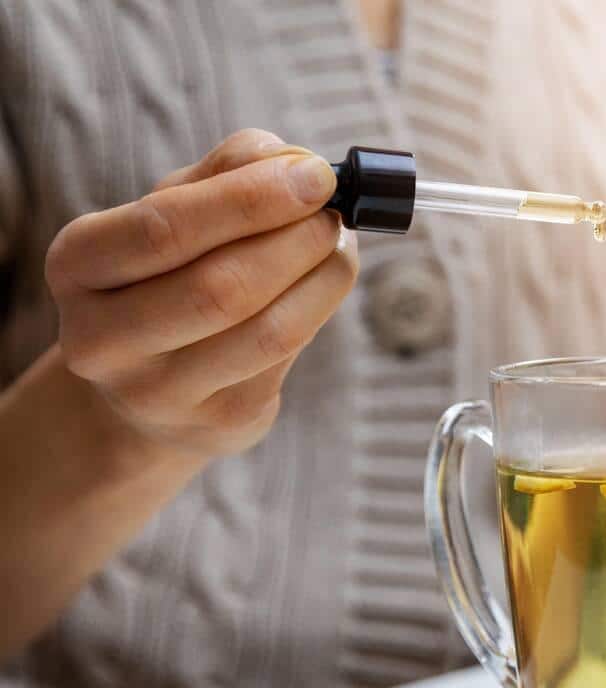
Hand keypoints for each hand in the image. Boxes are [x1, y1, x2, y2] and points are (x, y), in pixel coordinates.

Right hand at [46, 128, 358, 457]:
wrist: (155, 381)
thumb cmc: (169, 273)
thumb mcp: (177, 209)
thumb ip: (227, 172)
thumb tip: (293, 159)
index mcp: (78, 265)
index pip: (165, 229)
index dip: (251, 200)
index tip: (315, 176)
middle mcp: (103, 338)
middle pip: (220, 287)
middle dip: (295, 241)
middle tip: (333, 214)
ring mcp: (158, 392)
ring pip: (265, 331)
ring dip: (322, 278)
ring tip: (339, 245)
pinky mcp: (218, 421)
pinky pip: (286, 359)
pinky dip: (319, 310)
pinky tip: (325, 284)